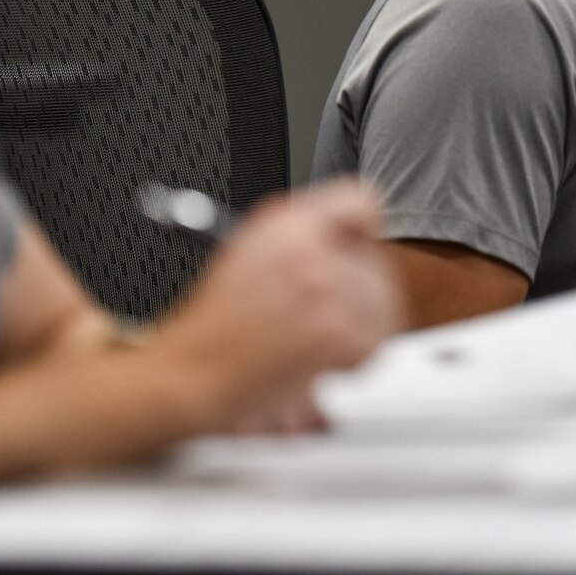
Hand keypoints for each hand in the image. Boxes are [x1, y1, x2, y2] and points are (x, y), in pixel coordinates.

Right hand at [151, 179, 402, 430]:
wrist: (194, 373)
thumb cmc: (215, 326)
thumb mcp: (249, 252)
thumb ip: (300, 234)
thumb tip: (344, 232)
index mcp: (287, 223)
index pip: (360, 201)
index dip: (362, 229)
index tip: (361, 248)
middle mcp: (309, 251)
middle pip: (374, 260)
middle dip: (360, 288)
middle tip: (342, 309)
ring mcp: (326, 291)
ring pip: (380, 301)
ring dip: (360, 326)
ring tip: (326, 339)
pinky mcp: (336, 333)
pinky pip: (375, 340)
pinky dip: (356, 357)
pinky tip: (326, 359)